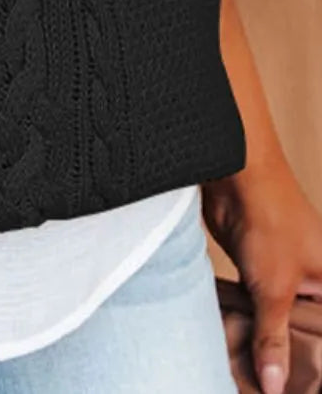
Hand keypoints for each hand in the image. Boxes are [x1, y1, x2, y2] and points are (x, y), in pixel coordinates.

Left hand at [202, 158, 321, 393]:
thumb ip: (273, 339)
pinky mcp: (260, 271)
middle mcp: (318, 280)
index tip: (308, 387)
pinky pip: (260, 309)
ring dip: (272, 345)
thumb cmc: (270, 219)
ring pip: (282, 322)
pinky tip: (243, 353)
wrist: (235, 177)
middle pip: (308, 331)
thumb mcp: (275, 289)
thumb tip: (275, 386)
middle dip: (295, 359)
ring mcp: (288, 276)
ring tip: (262, 384)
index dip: (320, 360)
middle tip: (283, 391)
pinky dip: (253, 327)